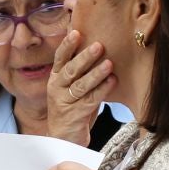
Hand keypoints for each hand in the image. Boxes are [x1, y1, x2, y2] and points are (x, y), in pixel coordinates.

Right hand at [47, 30, 114, 145]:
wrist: (65, 137)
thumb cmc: (72, 107)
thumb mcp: (73, 86)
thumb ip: (80, 69)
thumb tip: (95, 43)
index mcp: (55, 79)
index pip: (60, 59)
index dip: (68, 45)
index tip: (77, 32)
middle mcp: (57, 89)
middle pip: (70, 71)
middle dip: (84, 58)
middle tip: (99, 46)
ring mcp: (64, 102)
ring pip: (81, 85)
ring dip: (95, 74)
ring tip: (109, 64)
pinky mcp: (75, 115)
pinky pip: (90, 100)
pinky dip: (103, 90)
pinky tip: (113, 81)